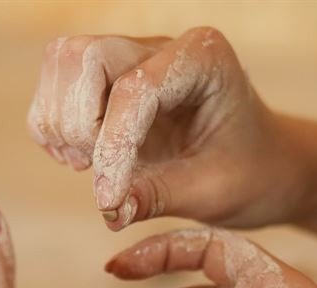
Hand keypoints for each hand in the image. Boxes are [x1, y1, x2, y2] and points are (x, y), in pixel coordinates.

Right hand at [26, 28, 311, 230]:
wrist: (262, 167)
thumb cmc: (248, 175)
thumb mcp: (211, 193)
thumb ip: (157, 197)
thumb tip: (109, 211)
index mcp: (202, 58)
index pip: (134, 89)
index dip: (111, 146)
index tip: (108, 200)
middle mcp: (162, 47)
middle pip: (82, 58)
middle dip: (78, 123)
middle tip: (96, 170)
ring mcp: (131, 57)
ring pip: (61, 65)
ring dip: (61, 124)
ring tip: (89, 166)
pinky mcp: (106, 80)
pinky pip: (56, 89)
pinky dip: (54, 128)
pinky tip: (84, 160)